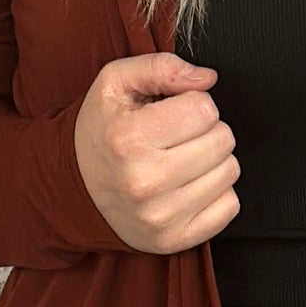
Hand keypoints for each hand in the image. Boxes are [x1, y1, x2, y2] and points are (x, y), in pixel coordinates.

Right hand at [74, 52, 240, 254]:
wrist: (75, 187)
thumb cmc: (102, 131)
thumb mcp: (116, 83)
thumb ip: (161, 67)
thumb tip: (206, 79)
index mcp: (127, 138)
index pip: (205, 109)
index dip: (193, 104)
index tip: (172, 113)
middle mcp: (143, 181)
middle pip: (222, 139)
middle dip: (206, 130)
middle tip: (177, 138)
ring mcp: (160, 216)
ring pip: (230, 172)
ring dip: (212, 161)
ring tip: (181, 160)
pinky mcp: (174, 240)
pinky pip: (230, 206)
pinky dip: (215, 193)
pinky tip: (187, 186)